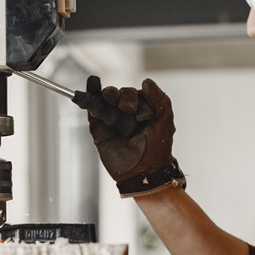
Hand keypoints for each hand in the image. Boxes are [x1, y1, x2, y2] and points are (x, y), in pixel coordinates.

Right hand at [86, 76, 184, 197]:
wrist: (142, 172)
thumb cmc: (156, 149)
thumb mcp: (164, 120)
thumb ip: (159, 98)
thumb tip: (146, 81)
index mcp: (143, 111)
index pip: (135, 94)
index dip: (136, 99)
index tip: (140, 115)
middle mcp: (127, 114)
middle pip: (119, 95)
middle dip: (122, 97)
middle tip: (126, 109)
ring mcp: (112, 120)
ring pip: (106, 99)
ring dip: (109, 94)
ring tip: (110, 98)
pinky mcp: (99, 128)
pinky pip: (93, 108)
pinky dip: (90, 96)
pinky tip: (92, 83)